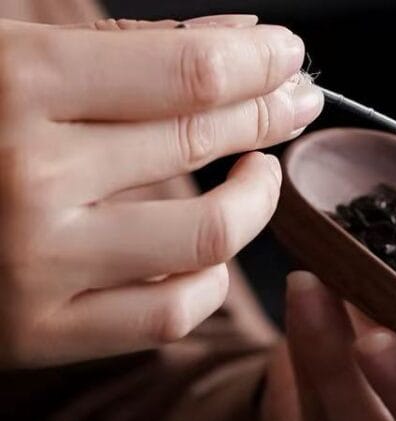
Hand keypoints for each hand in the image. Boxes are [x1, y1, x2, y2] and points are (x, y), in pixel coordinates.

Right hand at [0, 14, 321, 367]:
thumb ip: (107, 47)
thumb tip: (229, 42)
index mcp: (10, 84)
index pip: (184, 73)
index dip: (254, 61)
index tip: (287, 56)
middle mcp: (29, 177)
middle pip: (197, 141)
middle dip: (266, 114)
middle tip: (297, 99)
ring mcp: (38, 264)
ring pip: (203, 237)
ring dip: (255, 201)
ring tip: (262, 173)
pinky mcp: (41, 333)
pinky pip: (168, 316)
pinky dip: (209, 283)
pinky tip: (215, 255)